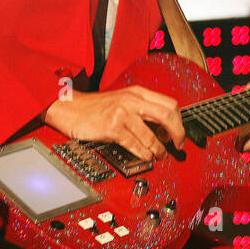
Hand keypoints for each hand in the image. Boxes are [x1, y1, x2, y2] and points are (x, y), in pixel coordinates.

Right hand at [42, 84, 184, 161]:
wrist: (70, 108)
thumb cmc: (96, 107)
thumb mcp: (123, 100)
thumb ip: (143, 109)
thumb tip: (164, 128)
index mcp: (138, 92)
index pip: (169, 104)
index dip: (179, 121)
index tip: (179, 134)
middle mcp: (132, 100)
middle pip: (167, 115)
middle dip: (177, 133)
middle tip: (177, 145)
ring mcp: (122, 113)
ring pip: (151, 134)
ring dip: (159, 149)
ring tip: (160, 155)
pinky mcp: (112, 127)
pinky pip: (135, 144)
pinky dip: (144, 153)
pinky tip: (146, 157)